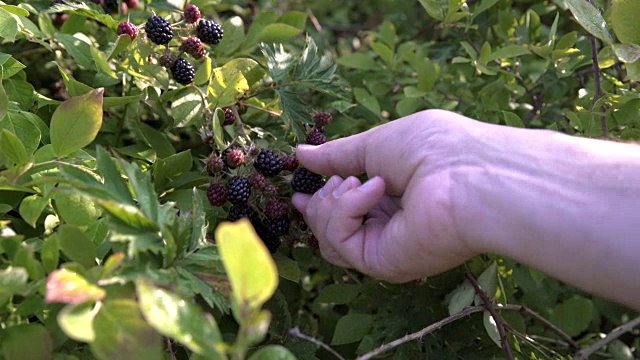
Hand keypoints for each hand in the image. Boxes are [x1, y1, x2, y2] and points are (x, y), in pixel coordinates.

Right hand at [292, 110, 487, 281]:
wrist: (470, 173)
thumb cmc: (435, 148)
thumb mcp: (377, 143)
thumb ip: (338, 154)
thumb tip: (300, 154)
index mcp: (392, 197)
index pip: (343, 210)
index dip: (318, 201)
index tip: (297, 189)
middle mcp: (388, 226)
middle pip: (329, 227)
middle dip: (321, 201)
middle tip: (340, 180)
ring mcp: (385, 246)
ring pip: (328, 238)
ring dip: (331, 203)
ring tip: (361, 181)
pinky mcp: (382, 262)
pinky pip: (340, 240)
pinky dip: (347, 208)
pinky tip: (374, 188)